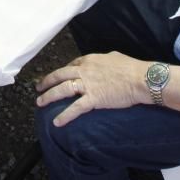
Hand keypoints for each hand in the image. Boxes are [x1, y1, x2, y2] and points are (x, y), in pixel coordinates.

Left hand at [35, 53, 149, 126]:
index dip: (62, 72)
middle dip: (47, 81)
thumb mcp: (115, 57)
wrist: (140, 79)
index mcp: (90, 60)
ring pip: (62, 90)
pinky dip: (65, 115)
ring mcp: (88, 84)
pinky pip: (75, 108)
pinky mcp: (93, 99)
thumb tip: (105, 61)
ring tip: (39, 103)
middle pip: (60, 75)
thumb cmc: (131, 68)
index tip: (57, 76)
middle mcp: (85, 70)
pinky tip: (57, 122)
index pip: (71, 65)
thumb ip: (105, 60)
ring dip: (49, 96)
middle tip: (38, 87)